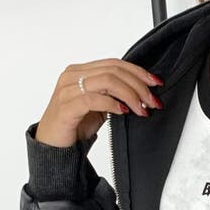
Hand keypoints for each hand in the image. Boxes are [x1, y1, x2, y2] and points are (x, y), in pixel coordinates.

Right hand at [34, 58, 164, 147]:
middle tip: (153, 101)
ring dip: (130, 95)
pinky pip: (94, 99)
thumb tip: (141, 94)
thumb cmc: (75, 125)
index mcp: (80, 71)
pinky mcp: (66, 106)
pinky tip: (124, 112)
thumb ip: (113, 95)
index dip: (138, 71)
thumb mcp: (99, 107)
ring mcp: (68, 90)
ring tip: (142, 109)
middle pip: (113, 71)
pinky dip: (113, 105)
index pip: (114, 63)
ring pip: (107, 81)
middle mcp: (72, 76)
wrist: (53, 146)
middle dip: (138, 85)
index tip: (156, 83)